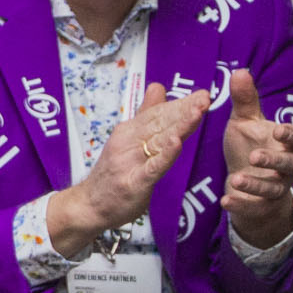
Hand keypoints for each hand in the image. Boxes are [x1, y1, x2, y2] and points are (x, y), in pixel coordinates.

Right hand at [46, 83, 208, 256]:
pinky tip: (176, 144)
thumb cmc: (112, 174)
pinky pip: (152, 167)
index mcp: (129, 131)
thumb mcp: (127, 139)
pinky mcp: (134, 182)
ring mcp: (130, 162)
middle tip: (205, 98)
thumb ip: (145, 114)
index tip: (202, 95)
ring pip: (159, 141)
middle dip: (184, 110)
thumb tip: (157, 87)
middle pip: (160, 124)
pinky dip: (165, 155)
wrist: (88, 206)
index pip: (158, 113)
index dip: (180, 104)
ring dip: (179, 126)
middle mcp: (128, 143)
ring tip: (197, 113)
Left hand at [220, 69, 292, 246]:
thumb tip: (240, 70)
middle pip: (290, 164)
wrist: (244, 183)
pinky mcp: (261, 206)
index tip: (279, 130)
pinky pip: (254, 207)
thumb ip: (245, 101)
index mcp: (286, 143)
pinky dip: (241, 204)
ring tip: (235, 179)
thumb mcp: (244, 123)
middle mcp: (286, 166)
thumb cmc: (248, 147)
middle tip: (255, 156)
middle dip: (274, 160)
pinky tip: (225, 200)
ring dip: (255, 184)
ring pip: (273, 187)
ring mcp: (275, 187)